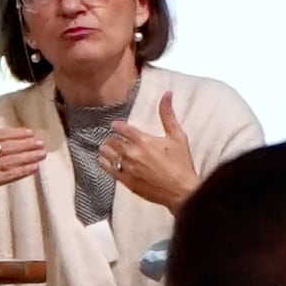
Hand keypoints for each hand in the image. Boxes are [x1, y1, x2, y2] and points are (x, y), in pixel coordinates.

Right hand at [0, 122, 48, 191]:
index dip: (16, 133)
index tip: (29, 133)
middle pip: (7, 147)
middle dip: (26, 145)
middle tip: (40, 143)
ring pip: (10, 161)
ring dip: (28, 157)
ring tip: (41, 154)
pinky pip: (7, 176)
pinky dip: (22, 171)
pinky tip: (33, 168)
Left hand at [101, 93, 204, 213]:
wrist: (181, 191)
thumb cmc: (182, 164)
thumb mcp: (177, 136)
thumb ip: (168, 115)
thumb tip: (167, 94)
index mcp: (143, 141)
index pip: (122, 129)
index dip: (117, 126)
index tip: (115, 125)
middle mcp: (132, 154)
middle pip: (113, 142)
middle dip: (112, 138)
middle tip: (111, 138)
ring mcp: (128, 168)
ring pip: (109, 155)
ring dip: (106, 150)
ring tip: (105, 148)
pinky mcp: (127, 182)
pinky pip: (110, 171)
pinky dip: (105, 164)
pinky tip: (103, 162)